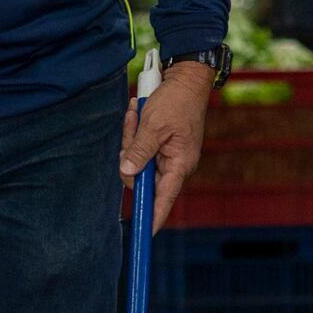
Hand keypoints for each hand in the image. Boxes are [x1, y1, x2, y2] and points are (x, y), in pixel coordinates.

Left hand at [120, 61, 214, 232]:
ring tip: (136, 114)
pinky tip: (136, 113)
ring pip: (137, 159)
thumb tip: (127, 172)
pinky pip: (139, 145)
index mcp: (179, 164)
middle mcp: (174, 164)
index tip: (145, 233)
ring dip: (131, 137)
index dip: (154, 216)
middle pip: (141, 175)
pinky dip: (134, 130)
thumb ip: (139, 150)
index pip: (164, 198)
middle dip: (130, 153)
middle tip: (133, 129)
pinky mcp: (160, 143)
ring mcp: (166, 154)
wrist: (186, 79)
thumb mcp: (154, 125)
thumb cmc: (176, 101)